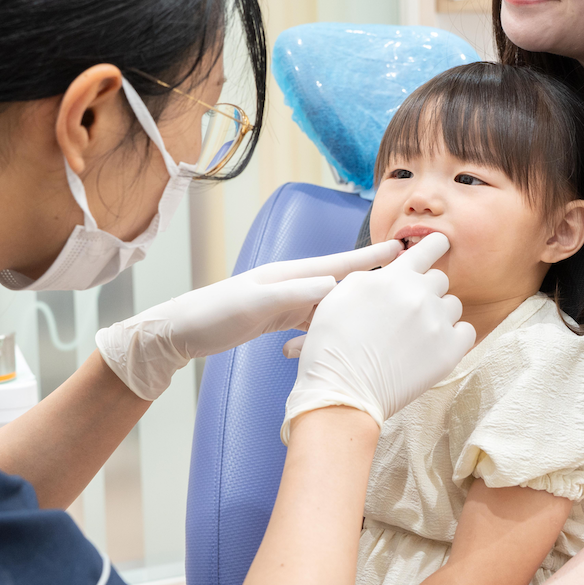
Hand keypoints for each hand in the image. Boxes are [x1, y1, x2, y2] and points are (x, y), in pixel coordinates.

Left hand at [95, 241, 401, 399]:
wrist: (177, 332)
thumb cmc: (210, 315)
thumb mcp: (253, 304)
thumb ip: (293, 294)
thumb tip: (334, 284)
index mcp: (287, 274)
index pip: (337, 263)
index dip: (369, 259)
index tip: (401, 249)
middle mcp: (290, 282)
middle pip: (341, 279)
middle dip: (373, 277)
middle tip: (406, 276)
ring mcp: (284, 300)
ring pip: (330, 301)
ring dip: (357, 302)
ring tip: (386, 306)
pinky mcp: (276, 318)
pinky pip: (313, 319)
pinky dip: (332, 323)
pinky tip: (344, 335)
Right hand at [281, 233, 475, 441]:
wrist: (342, 388)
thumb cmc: (332, 344)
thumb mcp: (342, 294)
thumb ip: (373, 275)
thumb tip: (394, 267)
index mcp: (394, 276)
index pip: (428, 247)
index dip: (435, 244)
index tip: (441, 243)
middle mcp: (419, 294)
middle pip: (440, 279)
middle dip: (427, 290)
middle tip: (409, 310)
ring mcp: (436, 323)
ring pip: (453, 305)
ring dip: (439, 314)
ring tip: (417, 333)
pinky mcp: (448, 352)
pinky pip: (466, 332)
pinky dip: (453, 337)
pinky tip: (434, 346)